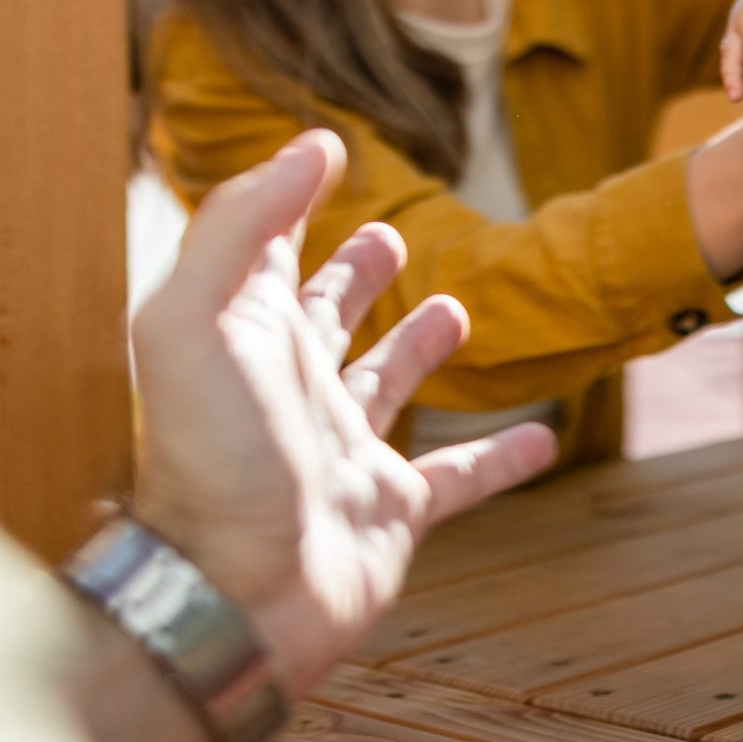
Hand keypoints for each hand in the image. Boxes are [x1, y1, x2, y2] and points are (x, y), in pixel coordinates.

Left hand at [129, 131, 556, 693]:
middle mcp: (294, 389)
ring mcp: (344, 451)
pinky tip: (545, 438)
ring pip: (390, 385)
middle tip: (391, 235)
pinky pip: (457, 477)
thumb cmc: (210, 460)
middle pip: (327, 315)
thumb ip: (241, 224)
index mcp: (248, 337)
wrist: (233, 597)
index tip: (329, 153)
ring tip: (456, 310)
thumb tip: (314, 144)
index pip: (269, 252)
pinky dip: (500, 457)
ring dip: (420, 346)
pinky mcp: (391, 511)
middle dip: (356, 272)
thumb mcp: (197, 319)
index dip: (291, 201)